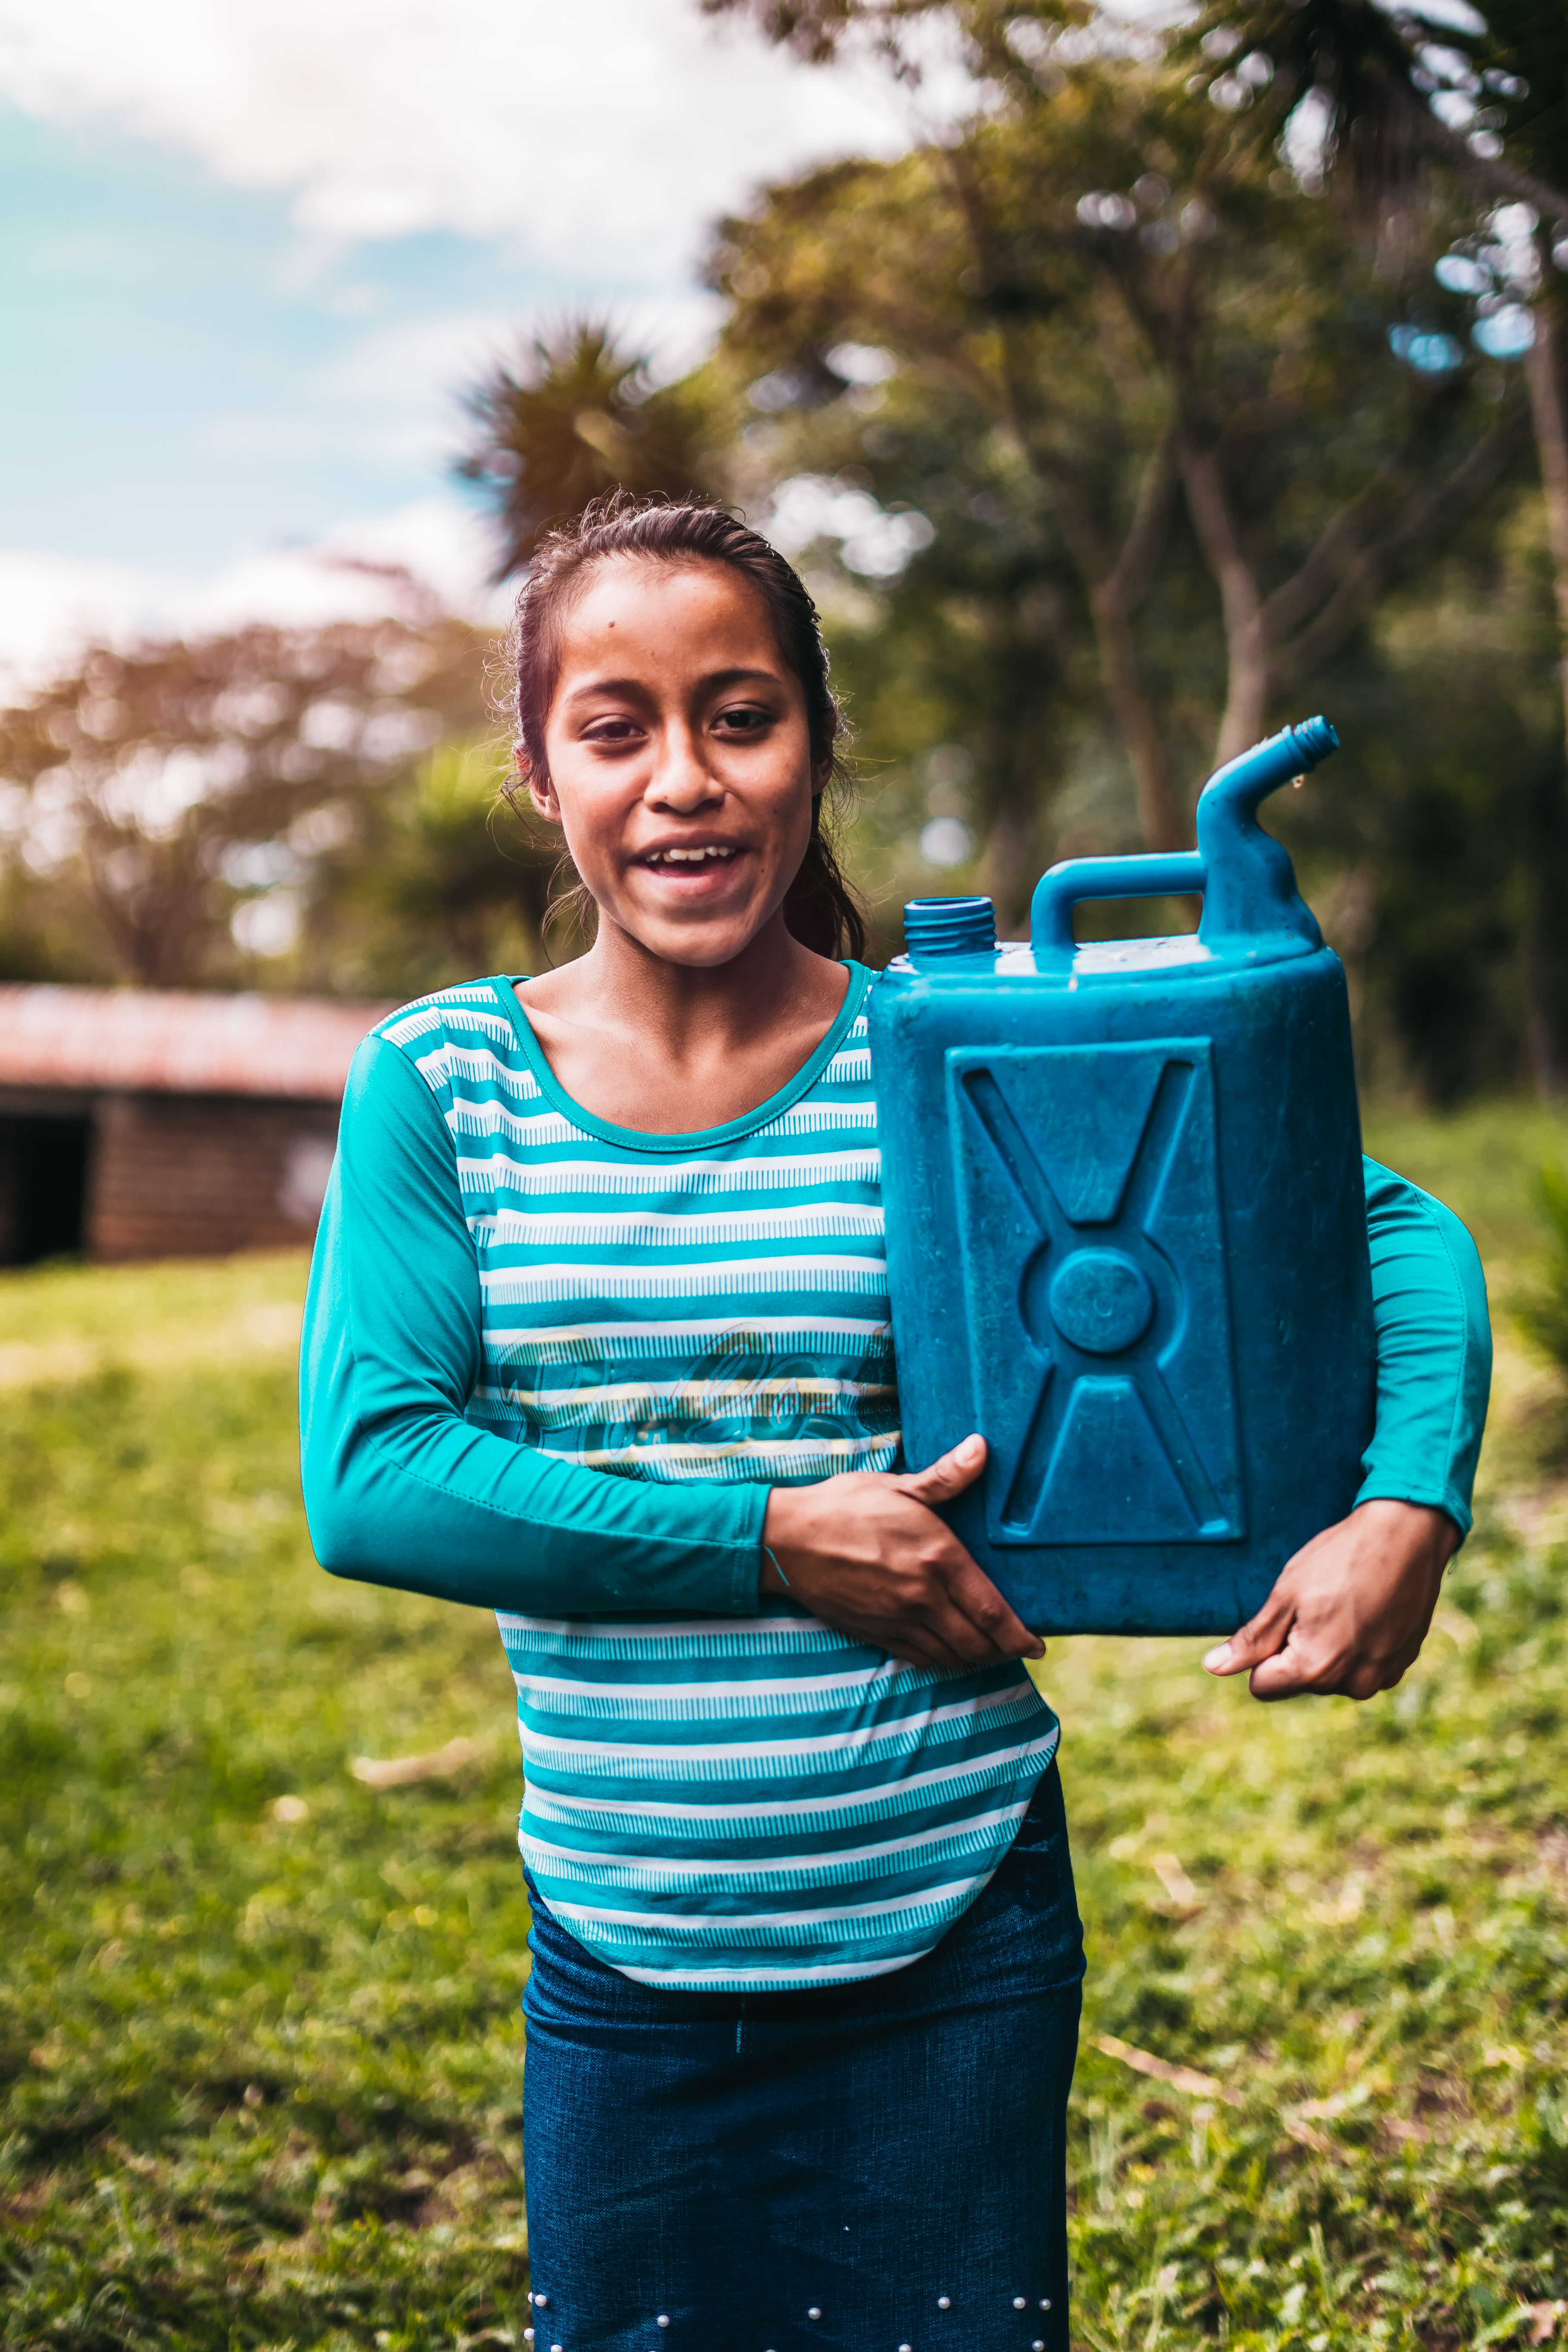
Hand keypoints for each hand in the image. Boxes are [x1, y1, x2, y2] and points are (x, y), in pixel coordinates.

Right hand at [761, 1434, 1044, 1672]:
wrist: (787, 1540)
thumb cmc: (844, 1506)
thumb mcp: (898, 1486)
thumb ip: (946, 1477)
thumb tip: (982, 1448)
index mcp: (937, 1558)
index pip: (992, 1611)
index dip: (1020, 1634)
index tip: (1037, 1643)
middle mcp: (922, 1596)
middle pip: (977, 1643)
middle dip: (1003, 1651)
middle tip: (1017, 1646)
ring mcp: (898, 1620)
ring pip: (951, 1656)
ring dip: (974, 1658)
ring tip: (988, 1649)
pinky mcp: (876, 1632)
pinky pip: (920, 1658)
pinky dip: (942, 1660)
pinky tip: (948, 1649)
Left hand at [1202, 1498, 1459, 1700]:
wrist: (1407, 1536)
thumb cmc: (1340, 1560)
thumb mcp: (1285, 1595)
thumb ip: (1251, 1640)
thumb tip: (1212, 1667)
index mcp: (1314, 1669)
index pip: (1262, 1686)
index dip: (1261, 1653)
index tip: (1282, 1617)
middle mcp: (1351, 1684)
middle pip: (1299, 1680)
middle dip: (1296, 1649)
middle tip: (1317, 1604)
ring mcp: (1380, 1676)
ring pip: (1331, 1675)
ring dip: (1329, 1649)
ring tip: (1344, 1604)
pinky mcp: (1401, 1664)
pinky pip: (1362, 1667)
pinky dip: (1358, 1646)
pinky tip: (1367, 1610)